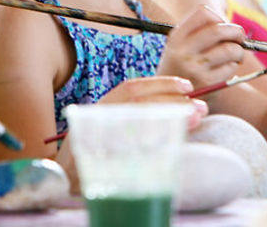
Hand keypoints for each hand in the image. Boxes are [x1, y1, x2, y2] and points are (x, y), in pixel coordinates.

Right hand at [56, 76, 207, 193]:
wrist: (67, 182)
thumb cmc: (92, 157)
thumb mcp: (108, 130)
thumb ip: (132, 118)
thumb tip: (175, 110)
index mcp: (99, 110)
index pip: (130, 89)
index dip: (160, 84)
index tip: (186, 86)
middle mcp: (95, 119)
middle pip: (137, 102)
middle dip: (172, 100)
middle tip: (199, 106)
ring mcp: (96, 139)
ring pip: (137, 120)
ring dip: (171, 117)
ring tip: (195, 119)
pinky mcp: (101, 162)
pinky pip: (135, 150)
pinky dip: (158, 142)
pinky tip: (175, 140)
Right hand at [157, 5, 245, 88]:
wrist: (169, 97)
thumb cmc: (180, 66)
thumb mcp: (178, 46)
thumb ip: (199, 32)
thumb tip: (234, 29)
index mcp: (176, 37)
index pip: (203, 13)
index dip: (218, 18)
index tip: (222, 27)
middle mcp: (182, 50)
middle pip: (218, 29)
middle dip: (236, 32)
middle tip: (240, 38)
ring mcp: (195, 67)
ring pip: (230, 49)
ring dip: (239, 52)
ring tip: (236, 56)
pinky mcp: (207, 83)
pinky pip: (231, 68)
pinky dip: (234, 67)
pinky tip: (226, 70)